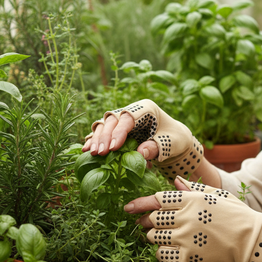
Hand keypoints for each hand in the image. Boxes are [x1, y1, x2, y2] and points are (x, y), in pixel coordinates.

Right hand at [83, 100, 202, 181]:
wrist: (174, 141)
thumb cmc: (175, 139)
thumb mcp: (171, 143)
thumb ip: (155, 147)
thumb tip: (139, 153)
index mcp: (146, 109)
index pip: (128, 118)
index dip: (119, 132)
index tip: (113, 149)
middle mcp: (131, 111)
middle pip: (112, 120)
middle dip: (104, 137)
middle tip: (99, 153)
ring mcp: (123, 120)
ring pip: (104, 125)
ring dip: (96, 138)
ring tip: (91, 153)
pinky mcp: (117, 130)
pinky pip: (103, 133)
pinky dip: (94, 140)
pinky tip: (86, 150)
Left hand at [127, 177, 261, 261]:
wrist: (251, 240)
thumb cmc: (235, 214)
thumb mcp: (215, 195)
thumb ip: (193, 188)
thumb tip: (174, 181)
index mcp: (191, 200)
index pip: (157, 199)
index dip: (140, 203)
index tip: (128, 208)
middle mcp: (185, 217)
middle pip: (153, 219)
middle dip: (148, 222)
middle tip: (147, 224)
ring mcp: (186, 238)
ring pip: (154, 237)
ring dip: (154, 237)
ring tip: (162, 237)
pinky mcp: (189, 257)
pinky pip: (162, 256)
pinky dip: (162, 253)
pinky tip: (169, 251)